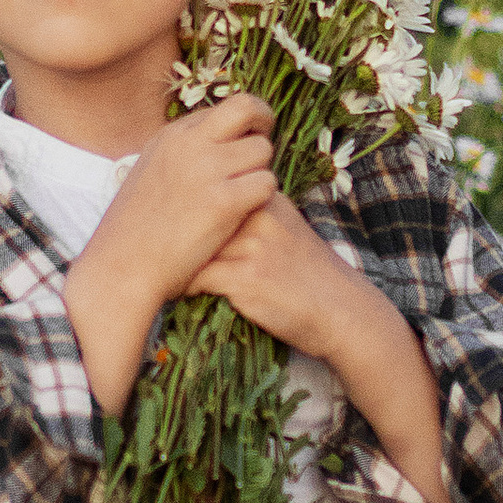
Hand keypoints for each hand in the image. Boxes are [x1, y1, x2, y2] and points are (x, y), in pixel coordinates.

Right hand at [58, 94, 276, 413]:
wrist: (121, 268)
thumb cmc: (136, 232)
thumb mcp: (151, 175)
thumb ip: (181, 156)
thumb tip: (214, 149)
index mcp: (170, 135)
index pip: (225, 109)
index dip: (240, 127)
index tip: (242, 147)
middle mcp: (189, 143)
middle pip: (249, 108)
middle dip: (263, 126)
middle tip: (261, 155)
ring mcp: (206, 169)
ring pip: (263, 150)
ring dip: (261, 172)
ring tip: (244, 198)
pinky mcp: (223, 201)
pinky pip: (267, 184)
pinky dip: (263, 200)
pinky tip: (244, 216)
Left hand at [182, 187, 364, 356]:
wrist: (342, 310)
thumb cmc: (308, 273)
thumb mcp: (286, 228)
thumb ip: (252, 213)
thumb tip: (205, 206)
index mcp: (267, 199)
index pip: (212, 192)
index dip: (188, 211)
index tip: (172, 226)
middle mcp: (259, 215)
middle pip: (196, 215)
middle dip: (175, 235)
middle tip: (160, 251)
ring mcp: (253, 246)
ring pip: (192, 247)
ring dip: (177, 263)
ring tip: (168, 273)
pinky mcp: (246, 278)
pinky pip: (198, 279)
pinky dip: (187, 287)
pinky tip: (187, 294)